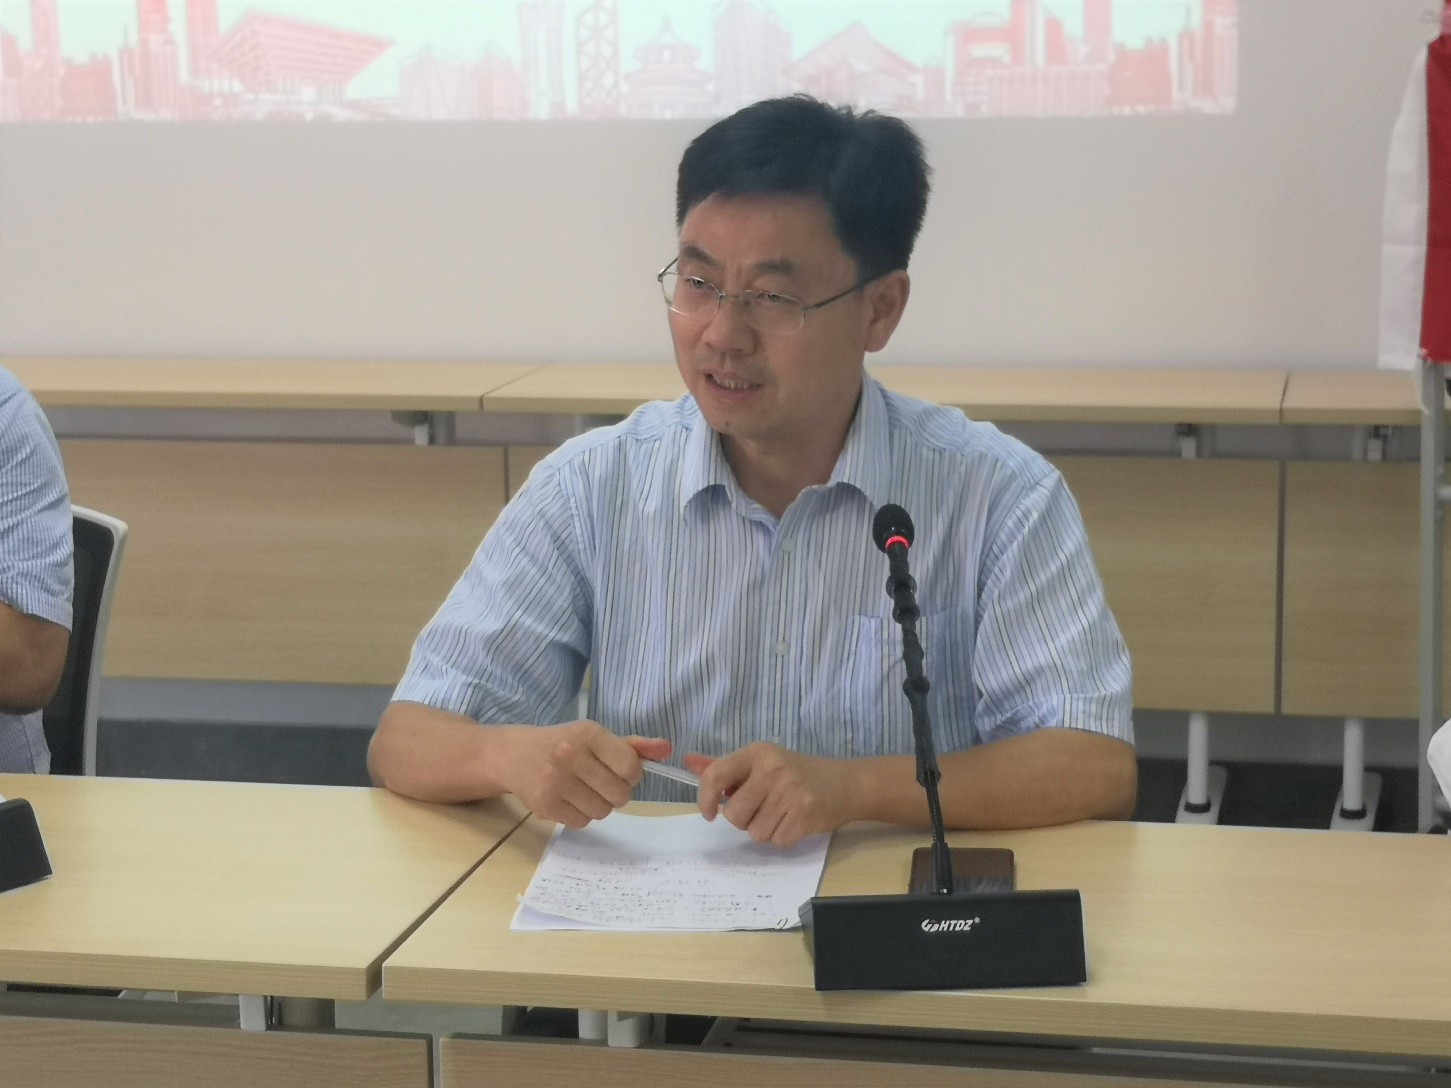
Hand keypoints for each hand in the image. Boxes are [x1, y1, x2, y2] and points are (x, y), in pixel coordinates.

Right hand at [502, 720, 669, 828]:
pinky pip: (582, 822)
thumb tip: (667, 749)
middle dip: (617, 792)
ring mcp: (555, 782)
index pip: (631, 766)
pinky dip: (581, 814)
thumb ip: (633, 746)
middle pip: (620, 794)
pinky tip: (570, 799)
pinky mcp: (545, 805)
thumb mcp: (595, 737)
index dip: (632, 774)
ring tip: (585, 790)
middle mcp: (570, 756)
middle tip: (602, 783)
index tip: (621, 771)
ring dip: (600, 805)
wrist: (513, 755)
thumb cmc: (562, 744)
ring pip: (602, 812)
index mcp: (588, 734)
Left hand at [684, 742, 860, 847]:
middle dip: (743, 819)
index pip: (715, 775)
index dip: (704, 798)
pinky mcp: (804, 815)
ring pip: (754, 831)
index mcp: (757, 753)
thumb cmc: (797, 772)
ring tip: (781, 813)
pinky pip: (776, 841)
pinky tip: (794, 821)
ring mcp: (790, 793)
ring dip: (764, 829)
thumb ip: (724, 766)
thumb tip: (688, 763)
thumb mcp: (762, 762)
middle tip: (761, 809)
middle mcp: (772, 769)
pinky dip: (782, 837)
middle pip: (733, 814)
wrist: (846, 783)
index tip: (709, 812)